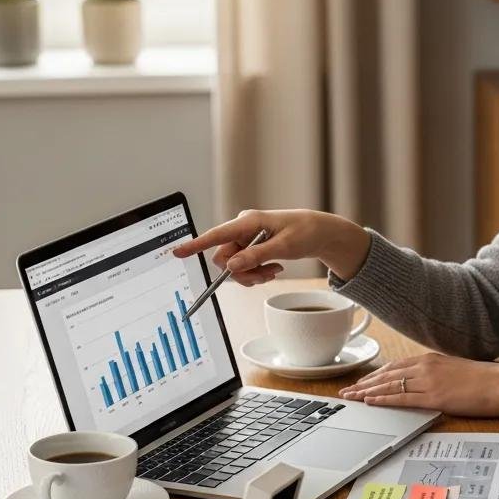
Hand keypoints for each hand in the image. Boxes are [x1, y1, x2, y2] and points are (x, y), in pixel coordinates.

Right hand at [171, 208, 370, 284]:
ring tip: (273, 271)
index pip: (217, 234)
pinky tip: (273, 269)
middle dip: (242, 272)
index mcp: (248, 222)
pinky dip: (257, 273)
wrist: (320, 233)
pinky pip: (244, 266)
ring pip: (234, 266)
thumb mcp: (284, 247)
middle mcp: (243, 229)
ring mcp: (246, 239)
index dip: (197, 245)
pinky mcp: (251, 247)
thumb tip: (231, 267)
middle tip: (265, 276)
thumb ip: (256, 256)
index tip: (178, 252)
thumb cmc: (305, 232)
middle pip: (224, 258)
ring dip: (252, 274)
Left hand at [339, 353, 498, 417]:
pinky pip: (402, 398)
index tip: (362, 382)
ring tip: (351, 398)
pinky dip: (383, 399)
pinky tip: (370, 402)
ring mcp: (429, 381)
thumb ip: (437, 373)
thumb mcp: (455, 369)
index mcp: (431, 358)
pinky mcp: (435, 397)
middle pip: (387, 374)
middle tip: (347, 391)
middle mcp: (426, 366)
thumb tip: (424, 383)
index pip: (395, 366)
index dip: (375, 375)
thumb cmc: (485, 379)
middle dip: (365, 383)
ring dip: (368, 392)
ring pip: (390, 386)